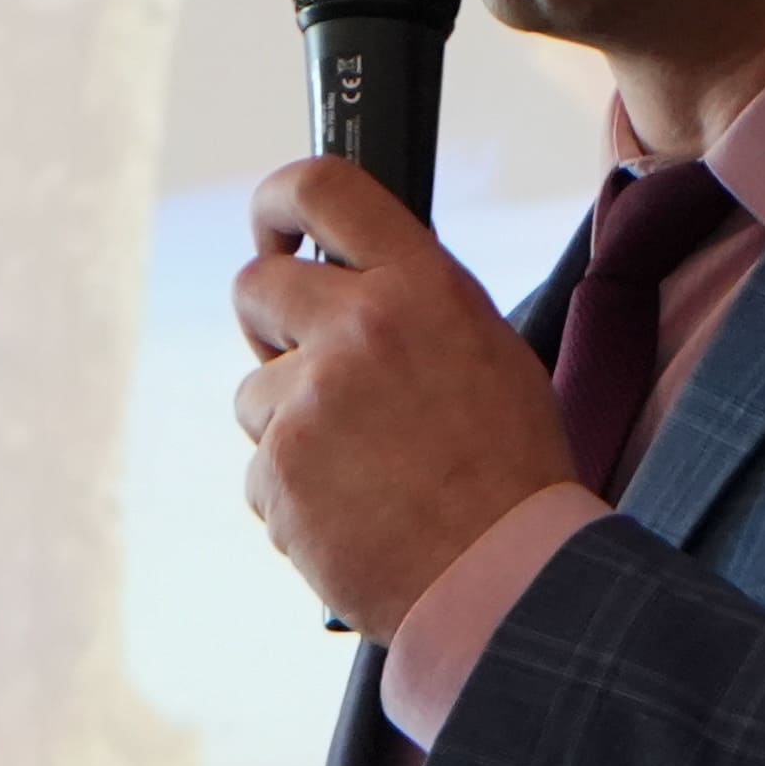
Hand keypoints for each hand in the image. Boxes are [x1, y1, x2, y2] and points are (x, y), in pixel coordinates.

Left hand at [235, 154, 574, 639]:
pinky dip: (296, 497)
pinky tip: (356, 516)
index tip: (274, 228)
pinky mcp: (279, 472)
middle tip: (309, 369)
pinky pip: (262, 471)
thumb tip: (349, 285)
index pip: (324, 189)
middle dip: (270, 326)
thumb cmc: (510, 470)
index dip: (279, 201)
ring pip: (255, 395)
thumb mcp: (484, 350)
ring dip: (292, 429)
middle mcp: (356, 329)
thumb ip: (411, 305)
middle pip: (255, 286)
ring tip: (367, 473)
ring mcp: (308, 402)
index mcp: (419, 286)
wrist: (505, 576)